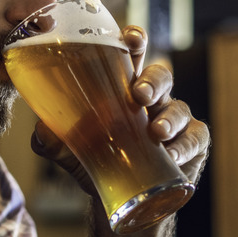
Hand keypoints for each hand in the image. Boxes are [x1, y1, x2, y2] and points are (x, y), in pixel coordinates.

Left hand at [30, 25, 209, 193]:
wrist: (116, 197)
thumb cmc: (96, 158)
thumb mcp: (68, 149)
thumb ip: (51, 140)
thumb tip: (42, 131)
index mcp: (121, 86)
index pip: (131, 55)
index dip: (135, 41)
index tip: (131, 39)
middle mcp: (151, 98)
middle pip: (160, 75)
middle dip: (153, 79)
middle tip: (139, 93)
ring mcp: (173, 120)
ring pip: (179, 108)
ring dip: (170, 117)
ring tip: (156, 131)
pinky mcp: (191, 144)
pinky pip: (195, 138)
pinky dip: (185, 145)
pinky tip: (172, 155)